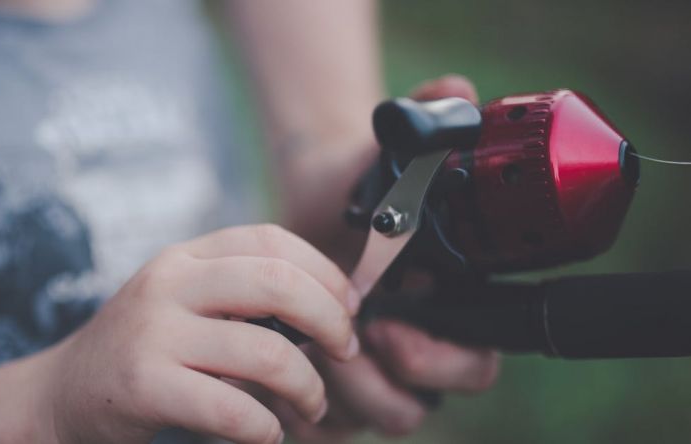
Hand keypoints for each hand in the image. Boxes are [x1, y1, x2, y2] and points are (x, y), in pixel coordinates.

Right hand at [36, 224, 358, 443]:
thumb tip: (334, 305)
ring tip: (312, 405)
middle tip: (343, 352)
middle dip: (330, 320)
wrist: (61, 394)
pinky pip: (233, 408)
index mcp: (185, 256)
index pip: (271, 239)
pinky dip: (267, 428)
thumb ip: (241, 294)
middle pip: (278, 282)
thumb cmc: (144, 350)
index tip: (348, 308)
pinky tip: (268, 433)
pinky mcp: (144, 386)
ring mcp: (153, 333)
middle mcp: (168, 283)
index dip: (325, 272)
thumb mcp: (184, 302)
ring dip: (307, 387)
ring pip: (267, 353)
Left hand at [273, 75, 499, 442]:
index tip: (390, 327)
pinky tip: (275, 366)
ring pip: (375, 419)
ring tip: (303, 349)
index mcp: (449, 307)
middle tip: (347, 344)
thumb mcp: (388, 151)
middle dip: (383, 386)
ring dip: (340, 395)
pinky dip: (302, 409)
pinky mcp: (331, 383)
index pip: (474, 362)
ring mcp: (375, 371)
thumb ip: (426, 120)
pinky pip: (328, 425)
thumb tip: (456, 91)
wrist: (310, 202)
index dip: (441, 360)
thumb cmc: (356, 182)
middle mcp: (418, 347)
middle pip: (423, 404)